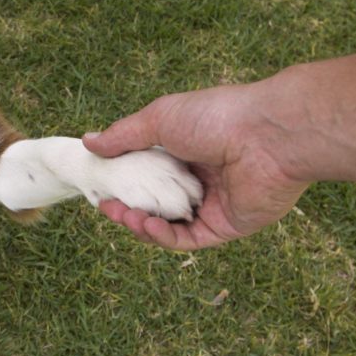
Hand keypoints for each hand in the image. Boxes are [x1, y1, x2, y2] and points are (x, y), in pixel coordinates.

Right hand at [83, 84, 309, 249]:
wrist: (267, 136)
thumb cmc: (215, 118)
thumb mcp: (159, 120)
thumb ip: (123, 136)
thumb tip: (88, 142)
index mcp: (186, 149)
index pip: (147, 172)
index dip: (123, 181)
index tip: (102, 185)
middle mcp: (200, 178)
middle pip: (156, 201)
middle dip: (128, 207)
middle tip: (107, 206)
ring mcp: (214, 203)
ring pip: (170, 224)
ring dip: (142, 224)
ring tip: (123, 216)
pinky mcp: (228, 226)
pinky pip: (190, 238)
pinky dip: (164, 237)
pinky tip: (146, 227)